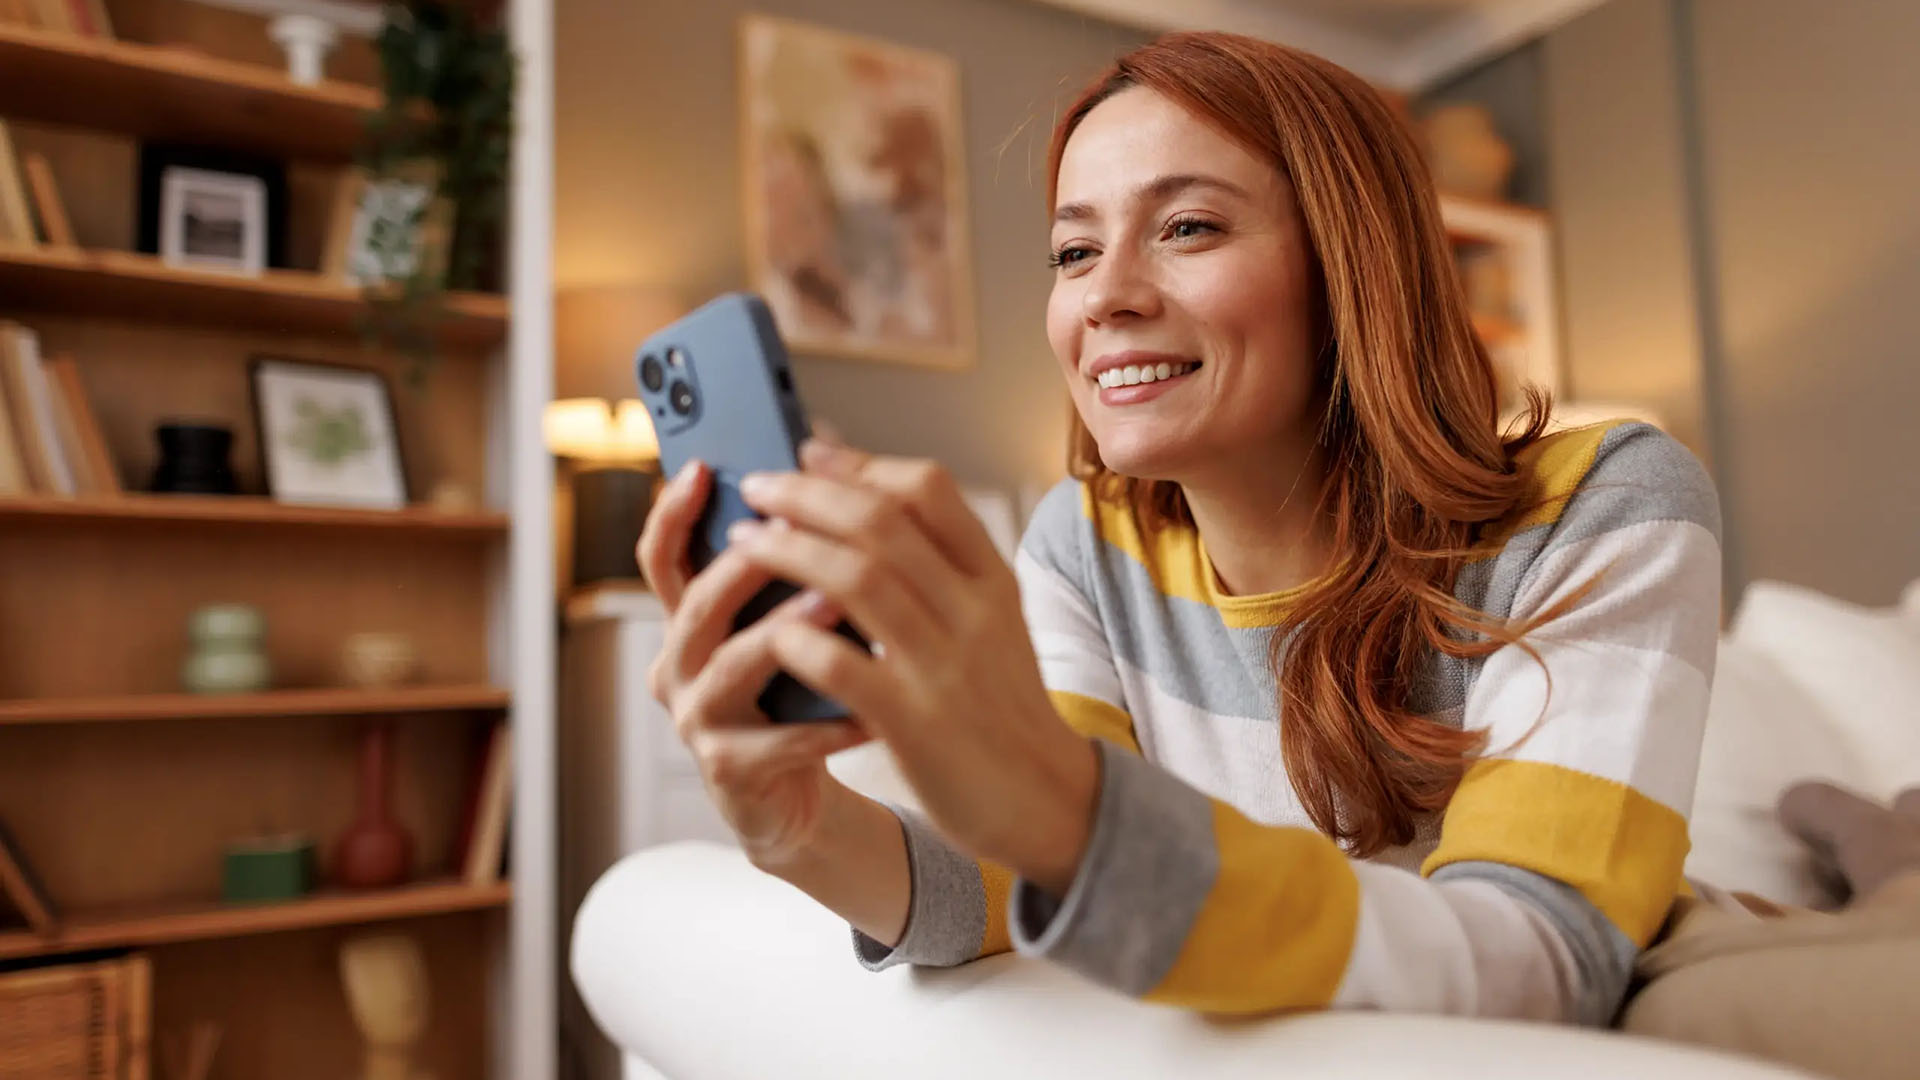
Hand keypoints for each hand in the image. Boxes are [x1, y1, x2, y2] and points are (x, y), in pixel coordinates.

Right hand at [637, 460, 871, 868]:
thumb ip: (792, 565)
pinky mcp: (728, 771)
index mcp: (691, 620)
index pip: (664, 557)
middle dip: (746, 565)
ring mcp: (697, 718)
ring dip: (787, 630)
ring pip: (732, 665)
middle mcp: (680, 665)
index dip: (673, 513)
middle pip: (698, 604)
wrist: (800, 797)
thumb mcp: (791, 623)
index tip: (705, 469)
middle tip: (797, 530)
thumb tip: (822, 465)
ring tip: (839, 603)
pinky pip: (779, 741)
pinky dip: (828, 722)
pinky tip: (871, 706)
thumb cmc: (800, 696)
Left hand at [729, 441, 1100, 893]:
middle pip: (880, 522)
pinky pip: (844, 665)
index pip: (929, 488)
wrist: (1047, 799)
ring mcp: (944, 667)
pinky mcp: (914, 724)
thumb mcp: (993, 621)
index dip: (859, 463)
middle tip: (756, 486)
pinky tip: (769, 630)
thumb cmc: (1001, 705)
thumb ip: (942, 566)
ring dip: (789, 550)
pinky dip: (799, 638)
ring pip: (857, 579)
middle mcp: (972, 611)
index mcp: (992, 578)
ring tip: (744, 541)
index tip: (808, 454)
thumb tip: (867, 502)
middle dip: (805, 494)